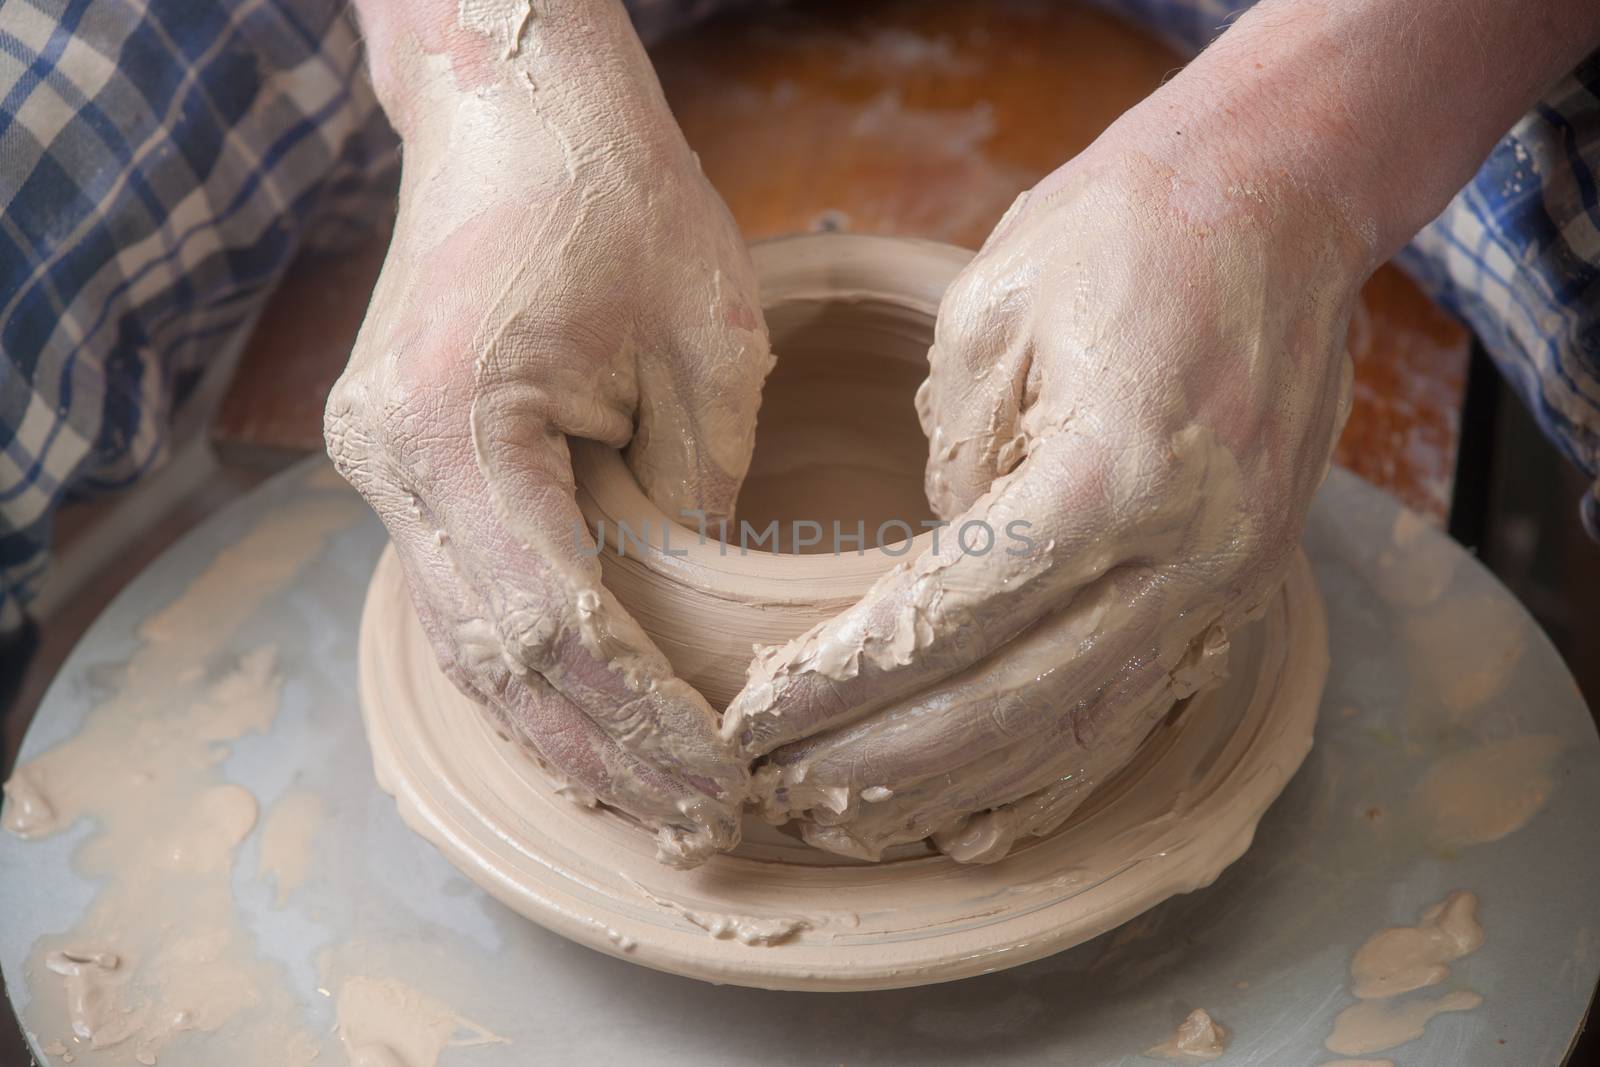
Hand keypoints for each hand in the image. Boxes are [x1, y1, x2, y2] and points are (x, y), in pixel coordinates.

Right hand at [326, 3, 770, 865]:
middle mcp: (386, 460)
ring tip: (658, 801)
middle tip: (699, 826)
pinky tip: (599, 726)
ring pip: (471, 644)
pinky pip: (471, 595)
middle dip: (604, 753)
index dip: (641, 721)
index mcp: (452, 424)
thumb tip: (698, 620)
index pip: (553, 623)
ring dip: (565, 730)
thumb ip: (697, 500)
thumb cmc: (616, 197)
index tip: (723, 781)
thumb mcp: (706, 350)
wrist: (516, 107)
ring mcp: (379, 465)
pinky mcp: (406, 462)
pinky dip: (535, 671)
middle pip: (496, 658)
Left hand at [724, 148, 1361, 861]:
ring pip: (1075, 732)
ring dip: (956, 790)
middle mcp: (1186, 555)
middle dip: (882, 758)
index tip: (758, 715)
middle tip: (781, 788)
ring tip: (852, 821)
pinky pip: (1134, 714)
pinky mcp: (1234, 592)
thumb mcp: (991, 310)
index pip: (953, 616)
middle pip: (1013, 704)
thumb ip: (951, 462)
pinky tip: (975, 824)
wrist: (1279, 196)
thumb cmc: (1126, 227)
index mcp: (1117, 474)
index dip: (845, 679)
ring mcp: (1223, 584)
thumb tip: (932, 570)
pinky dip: (1050, 780)